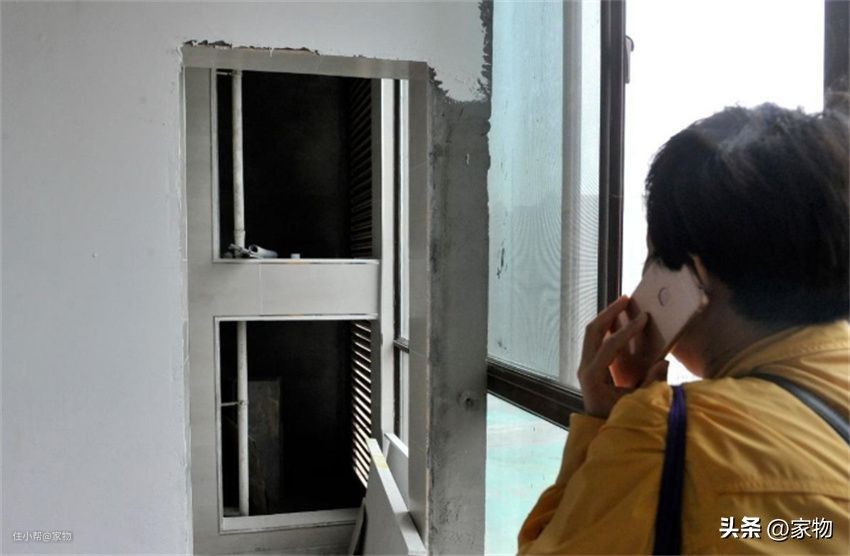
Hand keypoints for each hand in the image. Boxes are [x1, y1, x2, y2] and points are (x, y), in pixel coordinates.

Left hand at [578, 295, 669, 418]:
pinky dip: (607, 328)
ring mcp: (585, 366)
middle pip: (593, 331)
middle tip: (627, 299)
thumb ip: (651, 383)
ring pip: (592, 333)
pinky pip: (596, 341)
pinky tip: (619, 321)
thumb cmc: (620, 420)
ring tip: (623, 304)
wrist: (601, 431)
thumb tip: (663, 361)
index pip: (609, 346)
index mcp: (593, 376)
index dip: (627, 331)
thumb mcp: (639, 404)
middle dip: (609, 313)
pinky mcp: (590, 366)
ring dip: (607, 317)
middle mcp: (585, 368)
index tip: (643, 318)